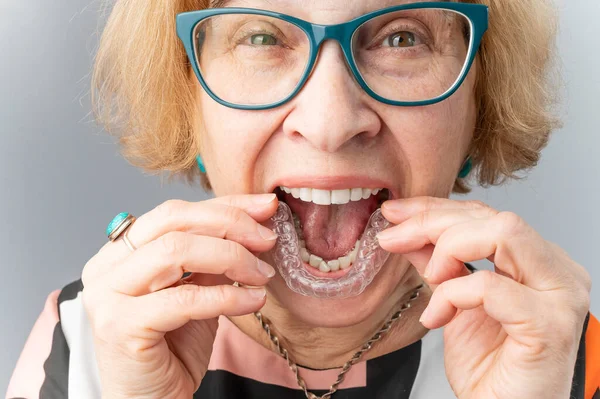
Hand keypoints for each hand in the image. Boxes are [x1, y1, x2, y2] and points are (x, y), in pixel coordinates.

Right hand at [82, 194, 278, 398]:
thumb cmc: (172, 347)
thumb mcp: (197, 289)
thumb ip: (213, 258)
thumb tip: (256, 223)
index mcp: (121, 251)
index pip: (175, 212)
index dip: (225, 205)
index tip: (265, 206)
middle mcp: (106, 266)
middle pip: (173, 221)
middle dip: (230, 224)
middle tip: (268, 238)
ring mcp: (108, 295)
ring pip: (175, 251)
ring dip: (231, 257)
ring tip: (262, 274)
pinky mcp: (120, 326)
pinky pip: (184, 299)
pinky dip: (227, 297)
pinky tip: (253, 301)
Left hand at [377, 197, 590, 398]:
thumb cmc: (488, 368)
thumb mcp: (452, 302)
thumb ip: (436, 262)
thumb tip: (406, 229)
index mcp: (539, 263)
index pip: (486, 215)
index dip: (435, 209)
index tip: (394, 213)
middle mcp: (558, 272)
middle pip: (493, 217)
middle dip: (432, 222)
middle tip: (392, 238)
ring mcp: (559, 297)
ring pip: (502, 233)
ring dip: (449, 249)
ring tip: (430, 280)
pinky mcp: (549, 325)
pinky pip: (490, 286)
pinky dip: (453, 295)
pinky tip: (437, 318)